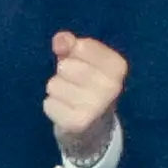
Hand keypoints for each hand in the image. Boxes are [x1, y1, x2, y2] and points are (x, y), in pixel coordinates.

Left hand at [45, 30, 126, 164]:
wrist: (94, 127)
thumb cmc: (87, 84)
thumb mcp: (82, 60)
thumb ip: (70, 45)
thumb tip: (60, 40)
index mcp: (118, 66)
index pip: (82, 45)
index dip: (74, 53)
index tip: (83, 64)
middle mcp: (112, 87)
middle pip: (65, 66)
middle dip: (63, 73)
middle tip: (75, 85)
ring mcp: (96, 106)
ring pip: (54, 85)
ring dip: (57, 91)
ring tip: (70, 99)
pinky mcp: (78, 123)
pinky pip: (48, 104)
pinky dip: (53, 107)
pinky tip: (66, 111)